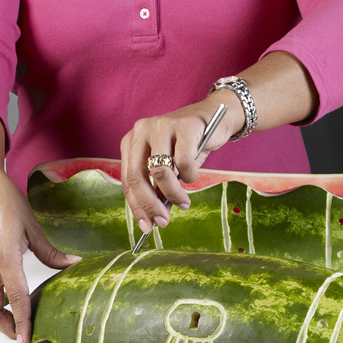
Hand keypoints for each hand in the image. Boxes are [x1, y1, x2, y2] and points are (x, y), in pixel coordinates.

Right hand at [0, 108, 79, 342]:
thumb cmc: (4, 199)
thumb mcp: (32, 226)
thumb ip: (51, 251)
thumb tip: (72, 264)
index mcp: (5, 257)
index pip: (16, 297)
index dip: (23, 321)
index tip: (27, 340)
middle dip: (5, 327)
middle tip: (23, 337)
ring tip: (17, 323)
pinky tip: (10, 300)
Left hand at [120, 94, 241, 233]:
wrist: (215, 117)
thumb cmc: (188, 145)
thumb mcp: (168, 166)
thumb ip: (158, 186)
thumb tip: (154, 216)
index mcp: (131, 141)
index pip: (127, 179)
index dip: (136, 206)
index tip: (146, 226)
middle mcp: (141, 130)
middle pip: (137, 176)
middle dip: (150, 205)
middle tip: (163, 221)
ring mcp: (162, 125)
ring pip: (160, 172)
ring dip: (173, 194)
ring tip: (184, 202)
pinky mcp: (184, 125)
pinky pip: (184, 163)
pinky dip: (190, 176)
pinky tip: (193, 175)